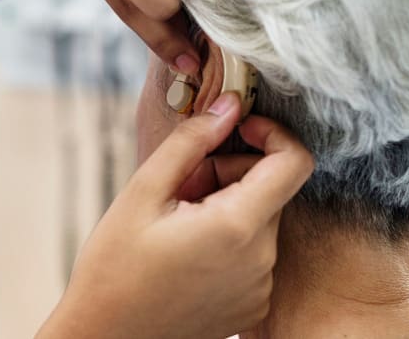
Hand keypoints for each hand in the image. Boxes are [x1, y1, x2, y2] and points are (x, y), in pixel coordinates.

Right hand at [37, 93, 314, 338]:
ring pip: (259, 218)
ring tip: (175, 221)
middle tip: (180, 184)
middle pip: (270, 189)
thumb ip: (191, 142)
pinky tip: (185, 248)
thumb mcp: (142, 192)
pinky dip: (227, 236)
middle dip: (230, 172)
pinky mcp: (252, 303)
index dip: (272, 133)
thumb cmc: (114, 269)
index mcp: (238, 227)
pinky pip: (253, 251)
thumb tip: (228, 104)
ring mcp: (260, 286)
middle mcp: (262, 260)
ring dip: (226, 204)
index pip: (294, 162)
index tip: (237, 128)